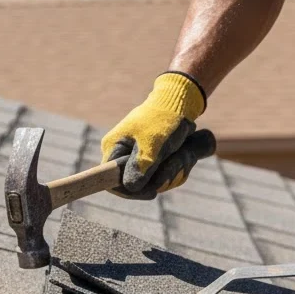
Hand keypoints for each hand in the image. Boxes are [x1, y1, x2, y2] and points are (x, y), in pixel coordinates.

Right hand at [101, 72, 207, 198]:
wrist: (180, 101)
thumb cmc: (163, 119)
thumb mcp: (153, 144)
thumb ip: (141, 165)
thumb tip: (130, 187)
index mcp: (113, 147)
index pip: (110, 181)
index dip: (129, 191)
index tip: (151, 192)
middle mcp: (122, 154)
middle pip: (137, 184)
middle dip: (161, 177)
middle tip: (177, 161)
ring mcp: (138, 156)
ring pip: (155, 180)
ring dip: (174, 170)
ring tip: (183, 151)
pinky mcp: (153, 158)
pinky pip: (165, 174)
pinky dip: (177, 166)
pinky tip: (184, 152)